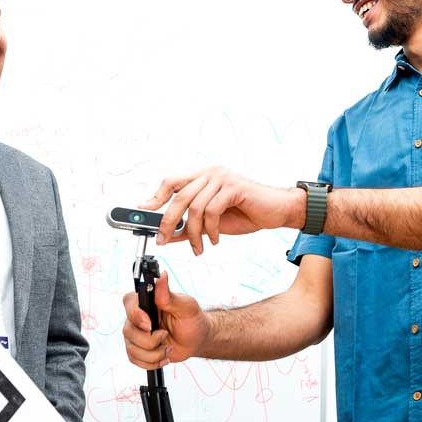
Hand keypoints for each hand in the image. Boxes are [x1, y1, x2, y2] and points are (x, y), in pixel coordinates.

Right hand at [122, 272, 209, 369]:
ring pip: (132, 349)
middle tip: (166, 335)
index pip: (128, 302)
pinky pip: (135, 360)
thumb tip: (162, 276)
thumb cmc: (192, 320)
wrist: (196, 340)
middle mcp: (137, 317)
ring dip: (154, 353)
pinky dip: (152, 362)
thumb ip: (169, 295)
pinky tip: (164, 356)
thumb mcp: (186, 306)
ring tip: (168, 347)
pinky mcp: (138, 349)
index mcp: (147, 301)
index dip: (135, 315)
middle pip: (128, 331)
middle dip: (150, 340)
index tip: (150, 324)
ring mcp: (136, 334)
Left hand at [145, 165, 303, 253]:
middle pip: (178, 195)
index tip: (142, 212)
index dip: (155, 197)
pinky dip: (211, 230)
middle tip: (163, 241)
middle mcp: (210, 173)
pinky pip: (212, 210)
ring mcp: (222, 177)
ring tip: (199, 248)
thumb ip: (190, 227)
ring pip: (194, 206)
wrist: (278, 211)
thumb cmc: (247, 214)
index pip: (171, 182)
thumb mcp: (213, 224)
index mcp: (203, 177)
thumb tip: (168, 236)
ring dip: (193, 233)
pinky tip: (216, 240)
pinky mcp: (234, 187)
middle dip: (167, 221)